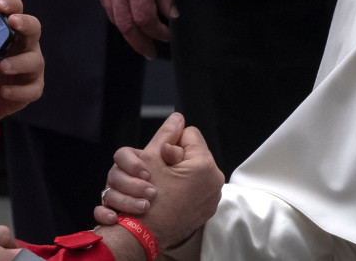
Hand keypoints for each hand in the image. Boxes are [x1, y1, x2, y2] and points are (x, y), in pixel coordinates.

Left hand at [0, 0, 43, 135]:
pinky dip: (19, 91)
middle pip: (34, 27)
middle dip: (25, 23)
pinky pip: (32, 89)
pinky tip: (4, 91)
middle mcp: (23, 45)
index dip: (11, 4)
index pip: (15, 10)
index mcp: (7, 31)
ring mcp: (30, 67)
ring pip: (35, 60)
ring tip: (1, 66)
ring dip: (19, 62)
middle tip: (12, 22)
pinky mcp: (31, 88)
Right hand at [91, 0, 177, 58]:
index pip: (145, 18)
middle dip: (139, 42)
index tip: (166, 36)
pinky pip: (106, 4)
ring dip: (128, 31)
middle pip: (125, 25)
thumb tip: (171, 15)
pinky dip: (117, 16)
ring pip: (113, 17)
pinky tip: (127, 19)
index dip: (156, 32)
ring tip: (140, 39)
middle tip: (150, 52)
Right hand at [101, 113, 221, 246]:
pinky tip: (164, 197)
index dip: (170, 143)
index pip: (189, 135)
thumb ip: (166, 135)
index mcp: (204, 165)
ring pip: (189, 173)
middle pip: (190, 154)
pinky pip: (192, 190)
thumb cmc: (145, 200)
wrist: (142, 236)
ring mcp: (209, 199)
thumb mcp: (151, 159)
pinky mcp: (202, 212)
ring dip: (172, 175)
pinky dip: (177, 190)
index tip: (160, 157)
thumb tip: (177, 118)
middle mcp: (213, 183)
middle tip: (155, 173)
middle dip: (170, 160)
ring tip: (157, 187)